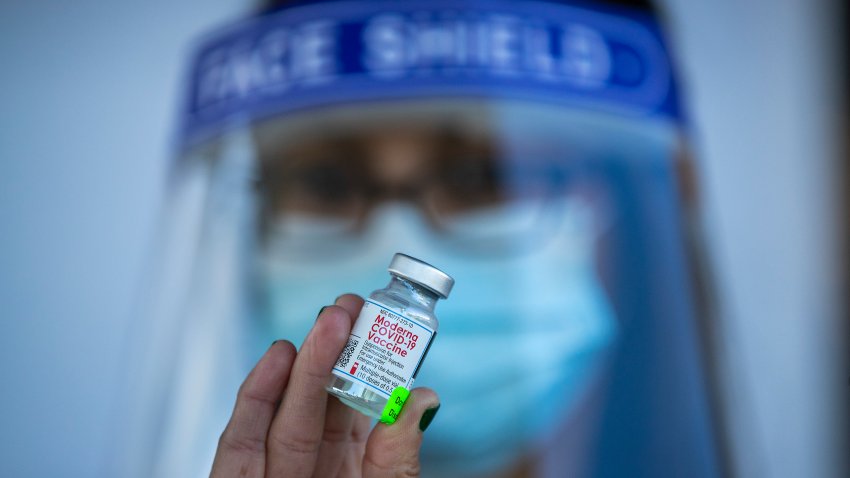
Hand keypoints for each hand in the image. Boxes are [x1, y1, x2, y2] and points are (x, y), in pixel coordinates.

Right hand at [210, 294, 440, 477]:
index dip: (361, 361)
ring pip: (278, 413)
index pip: (351, 404)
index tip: (371, 319)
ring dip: (299, 364)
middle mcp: (307, 464)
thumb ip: (398, 455)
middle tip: (347, 306)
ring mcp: (271, 474)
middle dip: (330, 350)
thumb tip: (424, 397)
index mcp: (347, 465)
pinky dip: (254, 399)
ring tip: (324, 321)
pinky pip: (240, 444)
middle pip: (313, 400)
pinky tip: (278, 358)